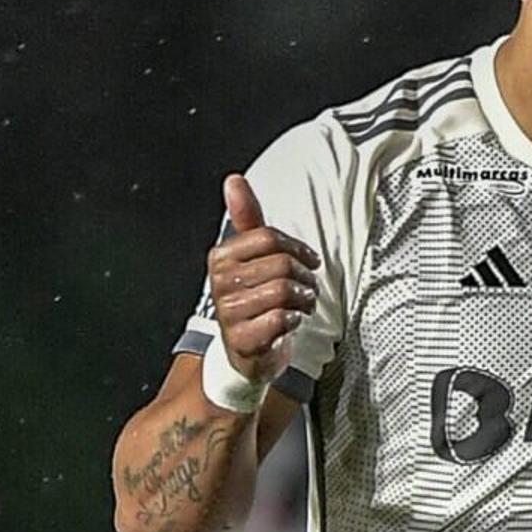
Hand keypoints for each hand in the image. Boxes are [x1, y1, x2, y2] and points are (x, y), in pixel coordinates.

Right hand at [208, 174, 321, 385]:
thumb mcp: (250, 256)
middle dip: (305, 278)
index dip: (299, 249)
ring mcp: (229, 312)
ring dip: (304, 300)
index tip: (310, 261)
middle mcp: (220, 283)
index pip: (270, 238)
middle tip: (307, 288)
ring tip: (302, 305)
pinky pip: (281, 318)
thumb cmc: (252, 300)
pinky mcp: (241, 339)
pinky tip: (289, 322)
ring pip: (284, 291)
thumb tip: (233, 180)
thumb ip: (246, 218)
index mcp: (221, 257)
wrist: (245, 352)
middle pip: (282, 265)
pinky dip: (294, 320)